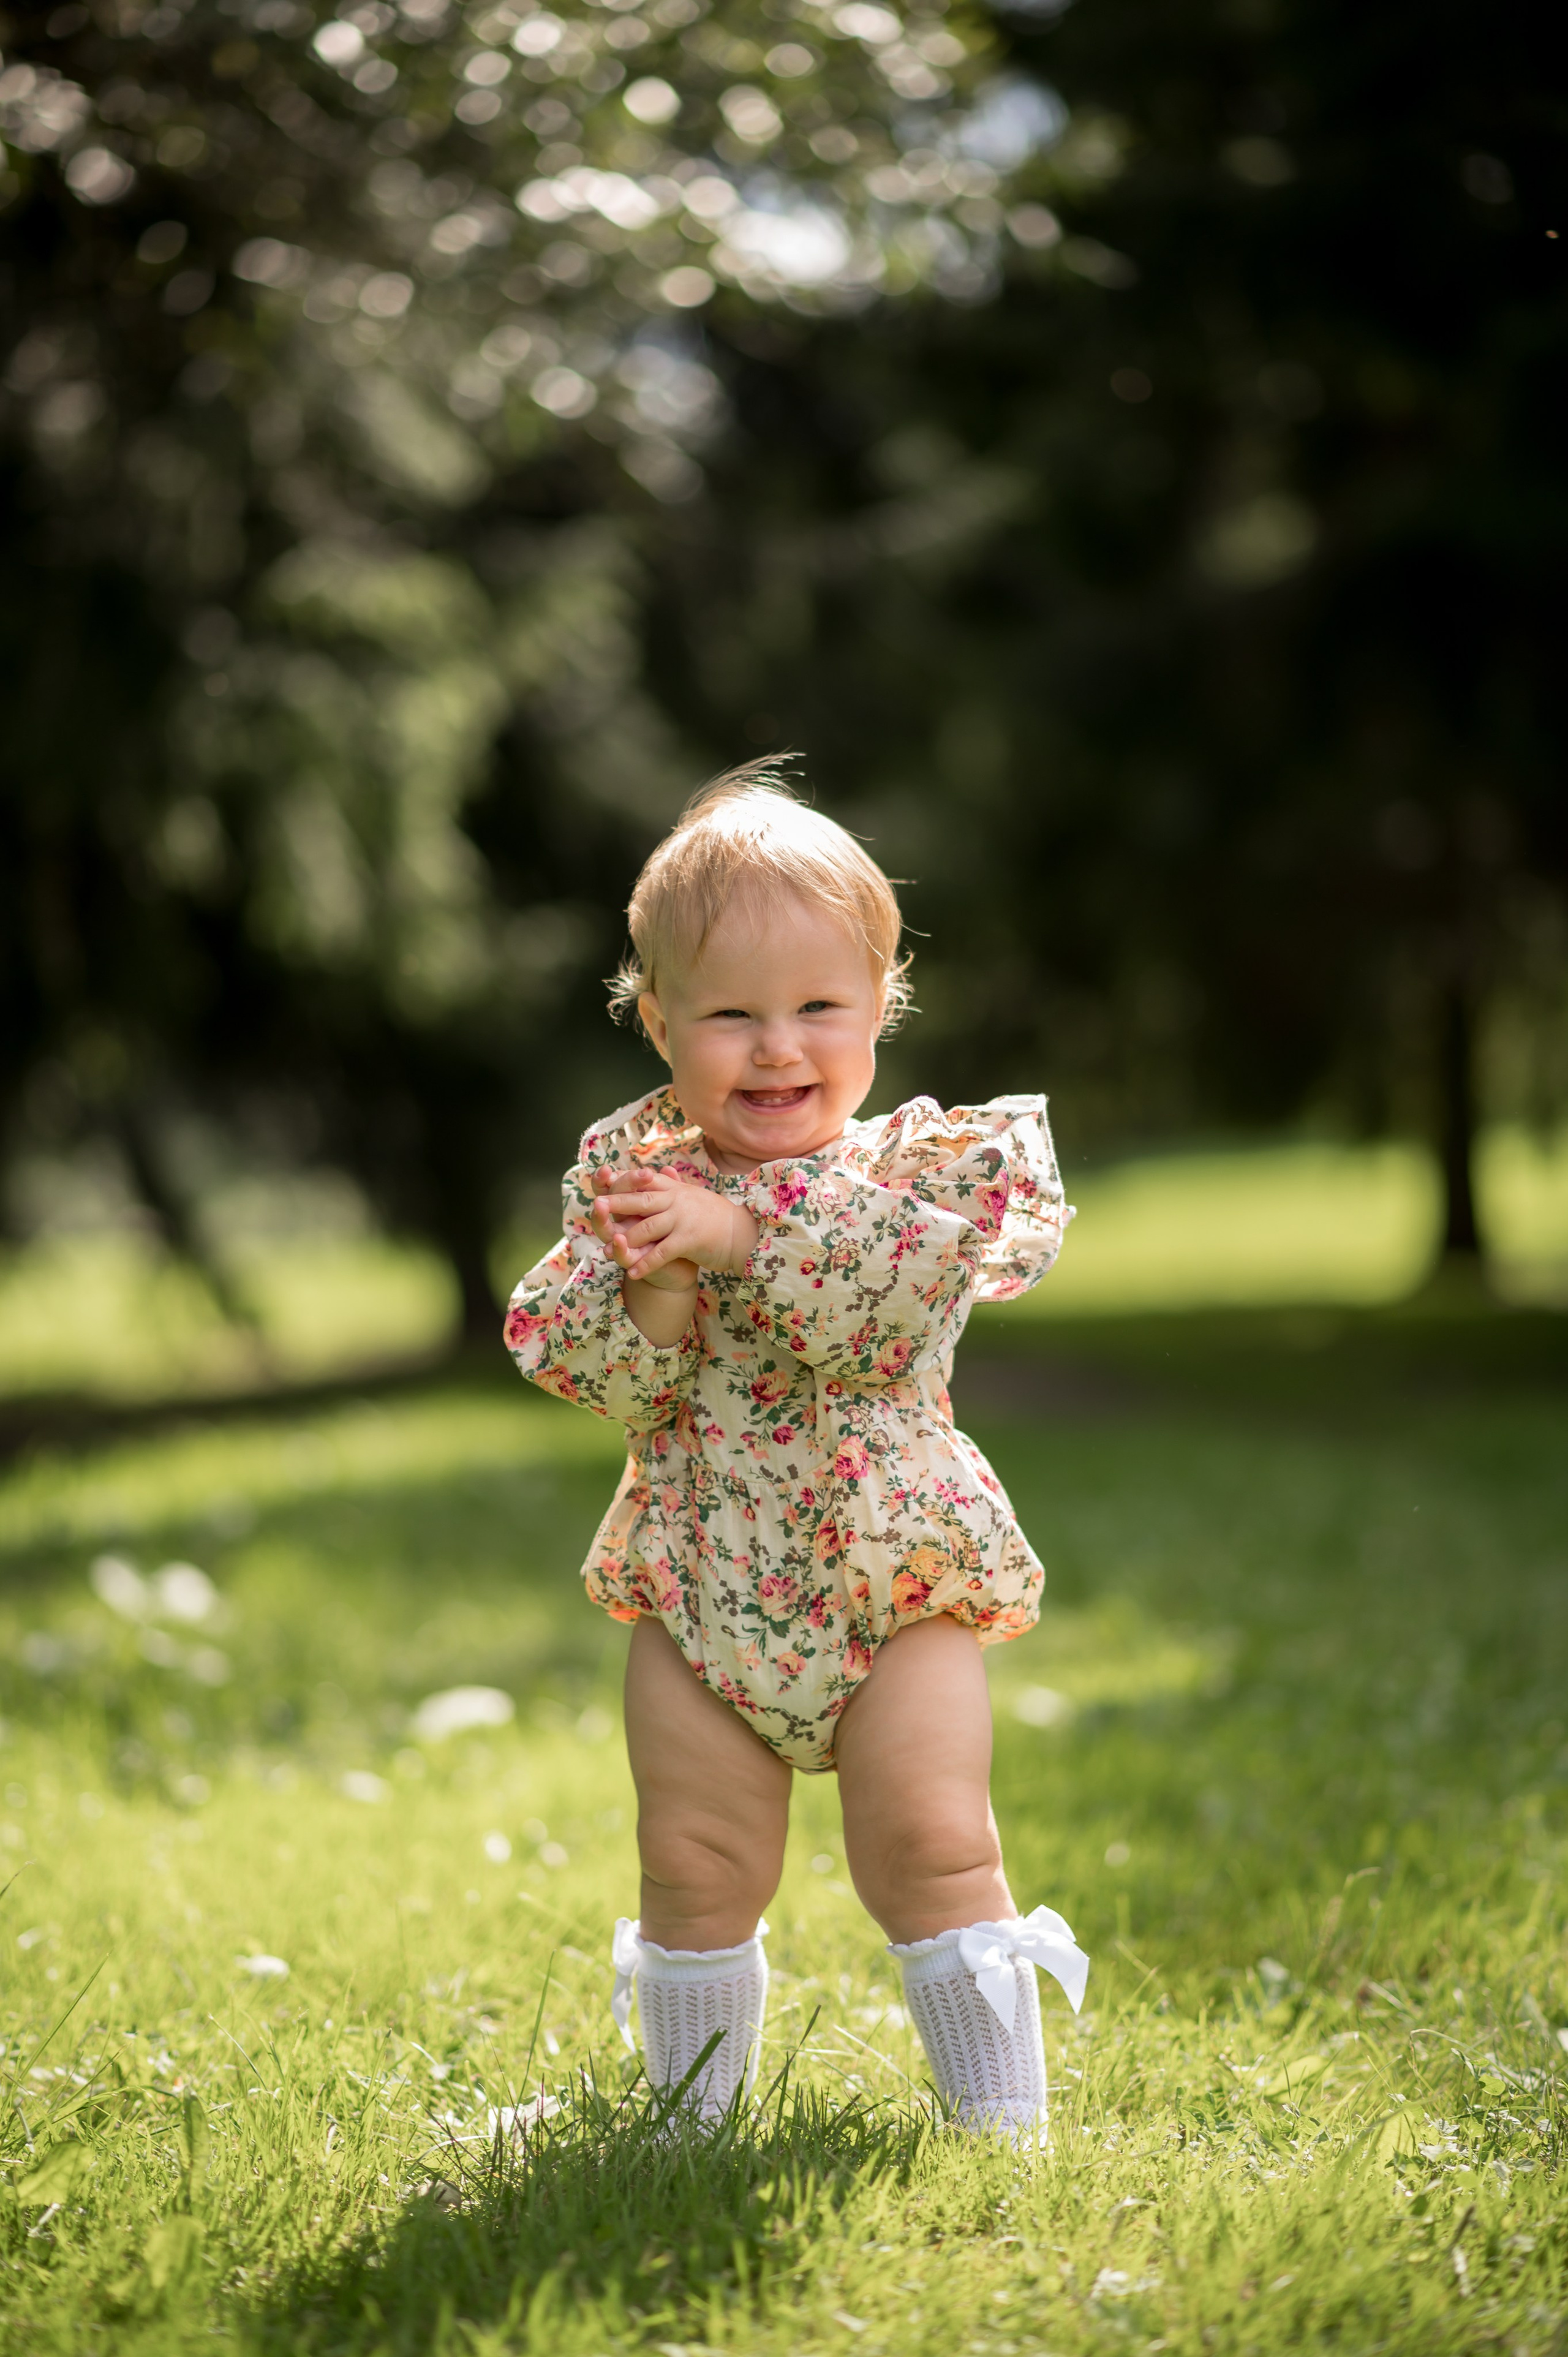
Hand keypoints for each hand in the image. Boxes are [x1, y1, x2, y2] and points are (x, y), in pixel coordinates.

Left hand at [591, 1166, 758, 1292]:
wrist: (741, 1233)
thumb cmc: (715, 1216)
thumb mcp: (693, 1196)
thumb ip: (674, 1186)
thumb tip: (661, 1170)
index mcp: (675, 1189)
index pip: (644, 1180)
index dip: (623, 1180)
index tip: (603, 1181)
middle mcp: (677, 1200)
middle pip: (640, 1200)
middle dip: (617, 1203)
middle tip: (596, 1206)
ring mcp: (682, 1219)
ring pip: (647, 1228)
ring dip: (625, 1240)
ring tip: (606, 1250)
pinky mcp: (689, 1240)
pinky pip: (662, 1253)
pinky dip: (646, 1265)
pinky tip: (632, 1274)